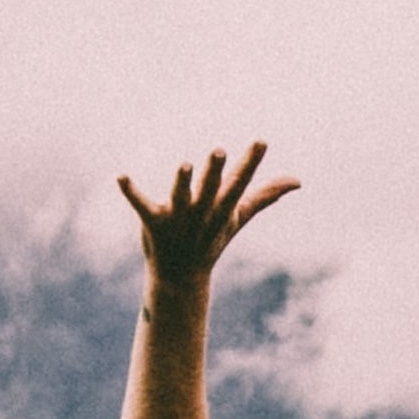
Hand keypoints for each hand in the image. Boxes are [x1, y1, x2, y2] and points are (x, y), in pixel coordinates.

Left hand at [117, 142, 298, 289]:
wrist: (180, 278)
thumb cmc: (210, 239)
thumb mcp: (238, 216)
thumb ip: (265, 196)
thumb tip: (298, 181)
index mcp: (221, 208)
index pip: (239, 183)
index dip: (250, 163)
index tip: (261, 141)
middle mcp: (202, 212)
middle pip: (210, 190)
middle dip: (214, 172)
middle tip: (219, 150)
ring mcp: (178, 219)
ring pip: (181, 198)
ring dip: (182, 183)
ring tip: (183, 164)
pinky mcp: (153, 222)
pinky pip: (141, 204)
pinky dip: (130, 191)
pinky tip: (120, 176)